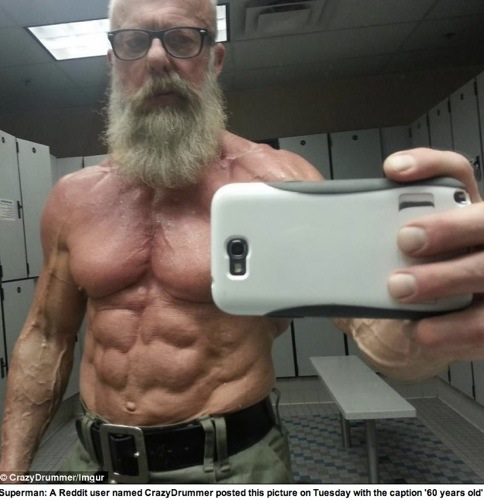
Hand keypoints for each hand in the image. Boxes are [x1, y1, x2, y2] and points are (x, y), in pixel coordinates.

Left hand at [383, 148, 483, 360]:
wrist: (408, 332)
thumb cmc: (398, 281)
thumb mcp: (382, 255)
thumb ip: (369, 234)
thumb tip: (323, 220)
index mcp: (455, 215)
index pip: (454, 174)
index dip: (430, 166)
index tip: (393, 170)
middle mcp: (479, 241)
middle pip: (483, 220)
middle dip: (447, 226)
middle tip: (405, 239)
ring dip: (443, 277)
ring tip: (400, 287)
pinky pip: (481, 324)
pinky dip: (450, 328)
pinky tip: (421, 329)